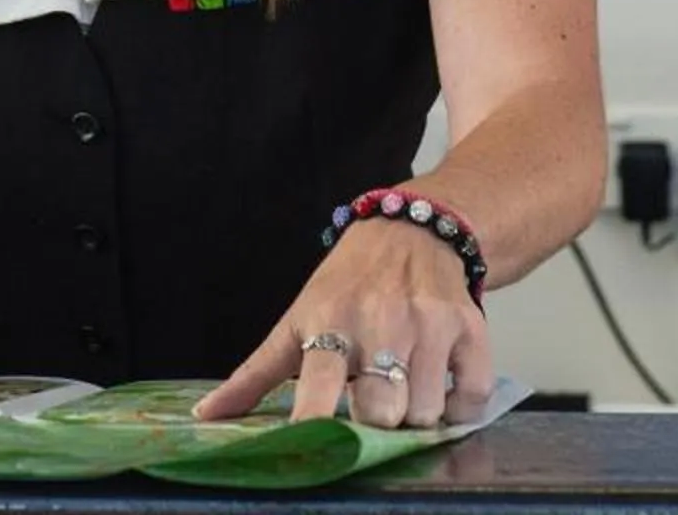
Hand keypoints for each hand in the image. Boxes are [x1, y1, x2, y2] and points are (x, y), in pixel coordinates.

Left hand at [193, 213, 493, 429]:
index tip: (311, 447)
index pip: (319, 386)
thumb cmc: (348, 282)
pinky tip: (440, 384)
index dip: (315, 425)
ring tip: (402, 387)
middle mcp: (381, 320)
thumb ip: (255, 374)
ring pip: (424, 413)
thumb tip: (207, 416)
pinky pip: (470, 398)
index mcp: (329, 320)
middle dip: (375, 422)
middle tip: (371, 403)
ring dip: (414, 415)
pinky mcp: (470, 327)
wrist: (413, 229)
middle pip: (381, 414)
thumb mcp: (296, 317)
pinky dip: (459, 407)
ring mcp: (429, 324)